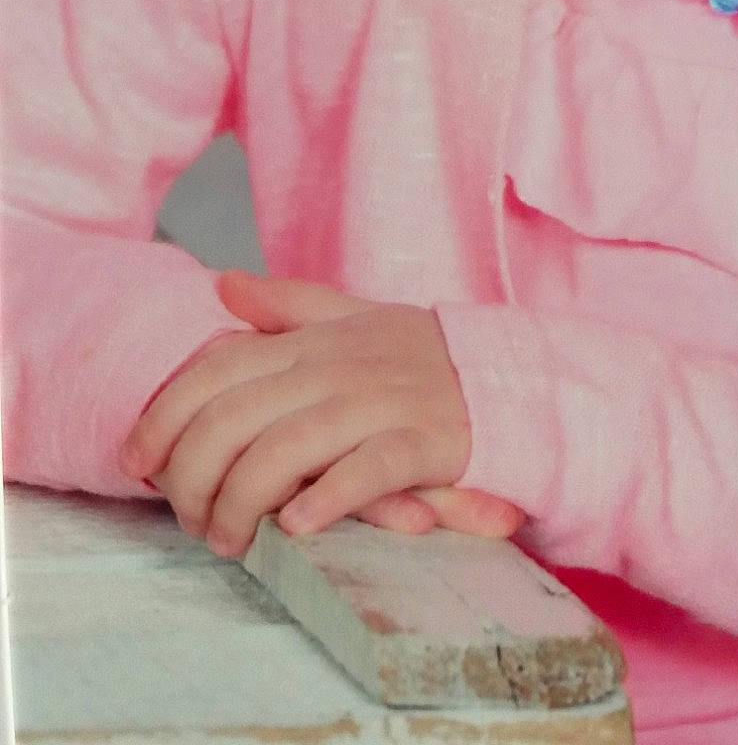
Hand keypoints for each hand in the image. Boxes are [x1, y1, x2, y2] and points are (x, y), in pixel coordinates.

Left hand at [116, 271, 523, 557]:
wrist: (513, 376)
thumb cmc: (423, 357)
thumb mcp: (355, 318)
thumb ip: (288, 305)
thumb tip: (222, 285)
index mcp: (314, 339)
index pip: (216, 369)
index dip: (164, 415)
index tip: (137, 463)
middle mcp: (339, 365)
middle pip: (236, 418)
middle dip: (193, 477)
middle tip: (190, 521)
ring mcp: (382, 402)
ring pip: (286, 450)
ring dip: (242, 503)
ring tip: (229, 539)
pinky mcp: (425, 442)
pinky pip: (366, 471)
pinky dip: (325, 501)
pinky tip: (297, 528)